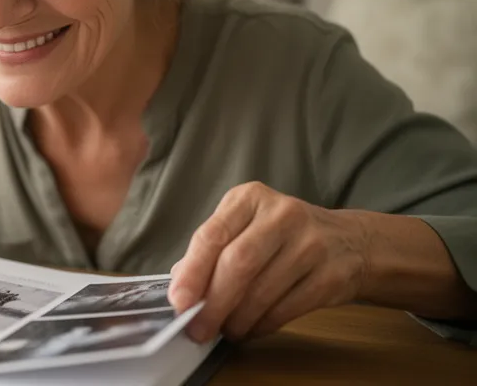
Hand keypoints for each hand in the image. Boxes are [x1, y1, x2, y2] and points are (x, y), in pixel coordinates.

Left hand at [168, 182, 370, 341]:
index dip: (192, 272)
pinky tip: (251, 328)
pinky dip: (261, 325)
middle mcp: (282, 214)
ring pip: (262, 291)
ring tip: (225, 330)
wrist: (350, 242)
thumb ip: (212, 250)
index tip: (178, 301)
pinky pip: (286, 308)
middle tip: (198, 328)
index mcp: (250, 198)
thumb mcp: (245, 226)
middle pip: (238, 263)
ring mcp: (311, 243)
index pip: (212, 234)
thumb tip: (179, 283)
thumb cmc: (283, 236)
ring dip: (237, 319)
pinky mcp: (331, 274)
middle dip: (213, 303)